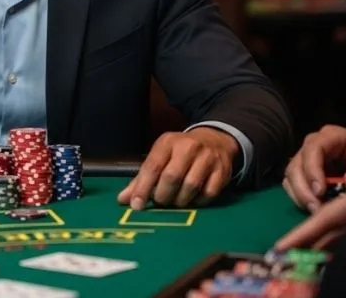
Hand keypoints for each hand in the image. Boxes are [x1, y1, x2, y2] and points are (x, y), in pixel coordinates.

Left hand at [117, 128, 236, 208]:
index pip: (152, 166)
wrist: (214, 140)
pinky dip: (198, 202)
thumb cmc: (180, 152)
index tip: (136, 206)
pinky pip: (208, 193)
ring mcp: (207, 158)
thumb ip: (141, 179)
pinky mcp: (222, 171)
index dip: (143, 188)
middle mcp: (188, 147)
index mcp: (168, 142)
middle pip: (172, 177)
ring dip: (180, 200)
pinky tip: (193, 199)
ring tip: (175, 201)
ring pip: (190, 186)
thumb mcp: (160, 157)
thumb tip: (123, 199)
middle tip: (161, 202)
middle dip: (163, 196)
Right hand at [282, 125, 345, 211]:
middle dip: (303, 188)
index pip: (313, 149)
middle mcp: (311, 144)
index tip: (320, 191)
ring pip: (290, 175)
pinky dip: (298, 197)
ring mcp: (303, 157)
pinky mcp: (301, 171)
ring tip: (315, 211)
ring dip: (299, 195)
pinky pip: (290, 184)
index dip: (312, 170)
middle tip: (316, 208)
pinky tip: (312, 207)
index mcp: (330, 136)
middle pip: (296, 164)